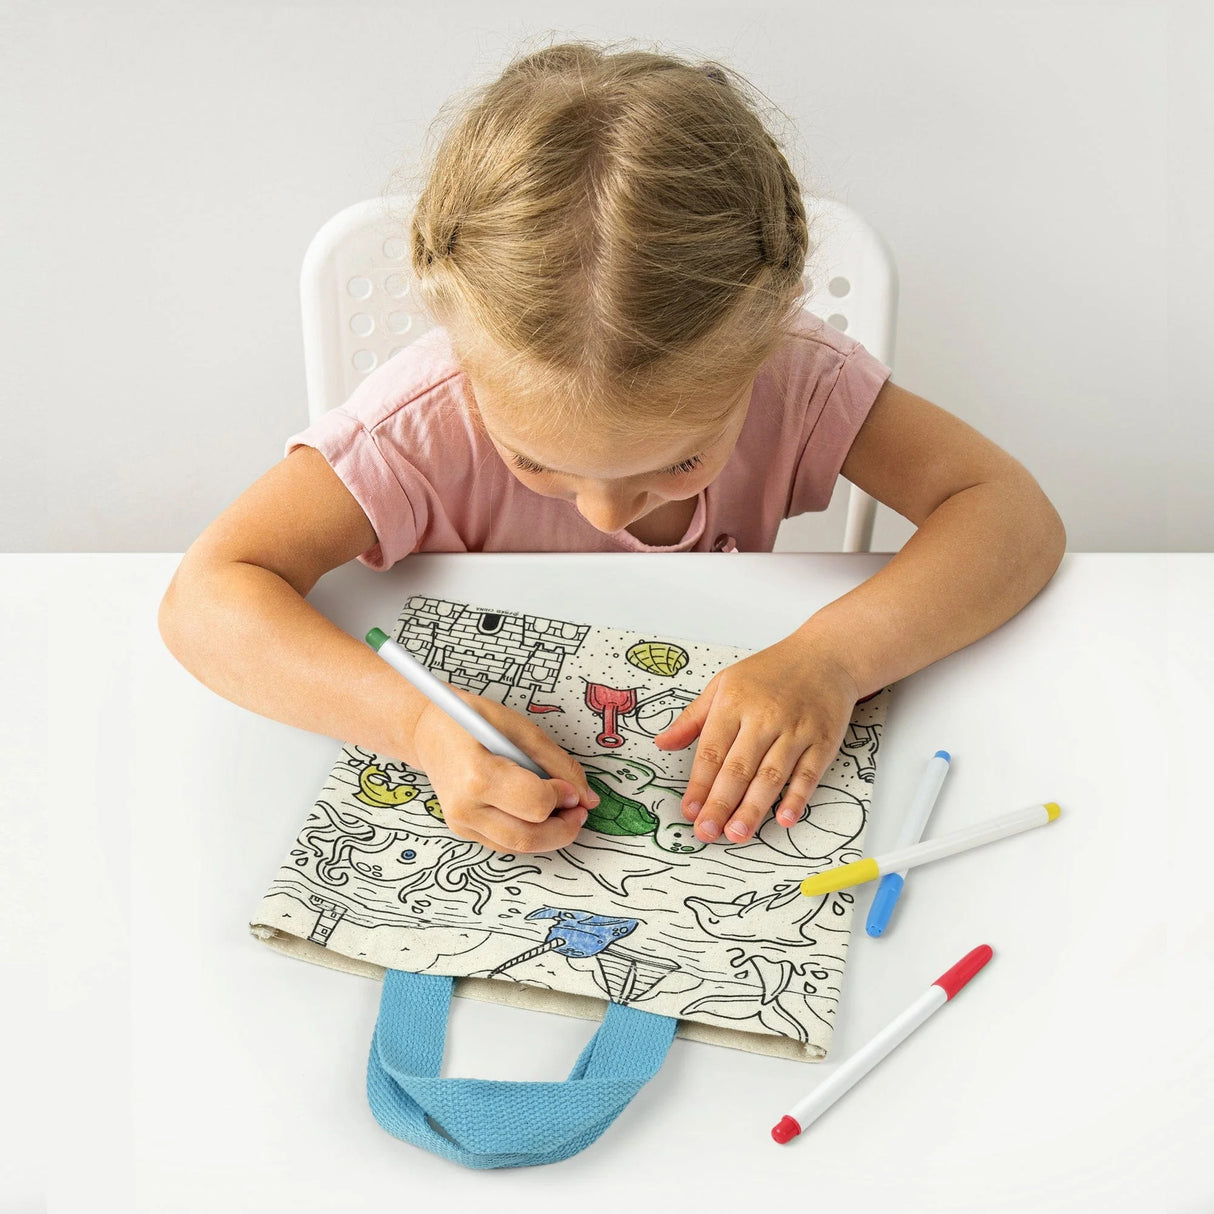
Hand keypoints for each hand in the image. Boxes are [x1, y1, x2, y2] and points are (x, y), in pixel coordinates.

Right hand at [410, 686, 599, 853]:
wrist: (427, 731)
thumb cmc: (471, 721)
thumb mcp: (519, 728)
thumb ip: (557, 762)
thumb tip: (586, 795)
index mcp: (477, 774)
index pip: (534, 803)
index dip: (564, 797)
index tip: (573, 787)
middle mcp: (465, 806)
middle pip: (528, 837)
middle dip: (564, 828)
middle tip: (579, 810)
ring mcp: (461, 823)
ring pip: (519, 847)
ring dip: (550, 835)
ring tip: (563, 811)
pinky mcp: (464, 830)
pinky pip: (506, 844)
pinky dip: (530, 833)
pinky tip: (537, 813)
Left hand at [653, 632, 859, 844]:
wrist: (823, 657)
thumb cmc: (770, 672)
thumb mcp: (723, 684)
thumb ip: (693, 718)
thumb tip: (662, 743)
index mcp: (734, 703)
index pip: (711, 751)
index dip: (698, 784)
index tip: (689, 810)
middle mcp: (764, 717)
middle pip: (738, 768)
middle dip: (720, 804)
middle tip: (707, 832)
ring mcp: (796, 730)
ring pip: (771, 775)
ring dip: (753, 808)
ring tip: (737, 833)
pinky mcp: (823, 740)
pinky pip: (808, 774)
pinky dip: (796, 798)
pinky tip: (783, 818)